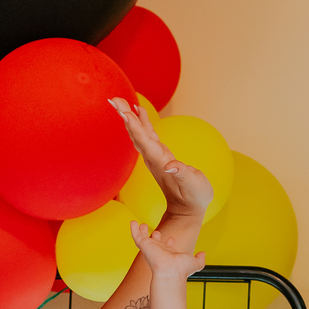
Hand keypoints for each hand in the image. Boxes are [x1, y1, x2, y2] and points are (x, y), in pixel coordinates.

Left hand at [110, 98, 213, 217]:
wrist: (188, 210)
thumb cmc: (194, 197)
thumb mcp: (193, 185)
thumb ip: (182, 174)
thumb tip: (170, 166)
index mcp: (160, 161)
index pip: (144, 141)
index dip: (135, 126)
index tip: (124, 111)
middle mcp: (153, 158)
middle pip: (136, 134)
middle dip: (125, 116)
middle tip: (114, 99)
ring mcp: (155, 156)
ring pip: (139, 133)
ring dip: (129, 116)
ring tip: (120, 100)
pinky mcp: (159, 155)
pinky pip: (147, 135)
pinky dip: (141, 122)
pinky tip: (138, 110)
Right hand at [130, 219, 204, 280]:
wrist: (170, 271)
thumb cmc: (181, 269)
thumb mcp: (195, 263)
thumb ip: (200, 259)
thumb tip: (203, 254)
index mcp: (170, 255)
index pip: (169, 248)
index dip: (170, 243)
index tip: (171, 238)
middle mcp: (160, 252)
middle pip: (156, 243)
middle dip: (156, 237)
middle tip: (156, 232)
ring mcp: (151, 248)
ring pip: (144, 239)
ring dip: (143, 232)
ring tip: (141, 225)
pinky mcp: (144, 245)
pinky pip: (136, 235)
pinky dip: (133, 229)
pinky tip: (132, 222)